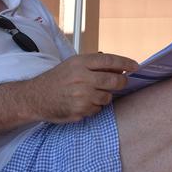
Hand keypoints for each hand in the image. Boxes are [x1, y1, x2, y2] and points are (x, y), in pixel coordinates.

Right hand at [23, 53, 138, 123]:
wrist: (36, 97)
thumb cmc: (56, 80)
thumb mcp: (72, 65)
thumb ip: (94, 65)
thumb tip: (119, 68)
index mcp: (80, 63)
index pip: (109, 61)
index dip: (125, 63)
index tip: (136, 66)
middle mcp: (82, 78)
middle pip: (114, 81)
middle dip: (122, 82)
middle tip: (121, 83)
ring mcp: (81, 95)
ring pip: (107, 97)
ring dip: (104, 97)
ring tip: (91, 94)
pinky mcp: (80, 110)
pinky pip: (98, 110)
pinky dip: (94, 107)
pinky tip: (83, 103)